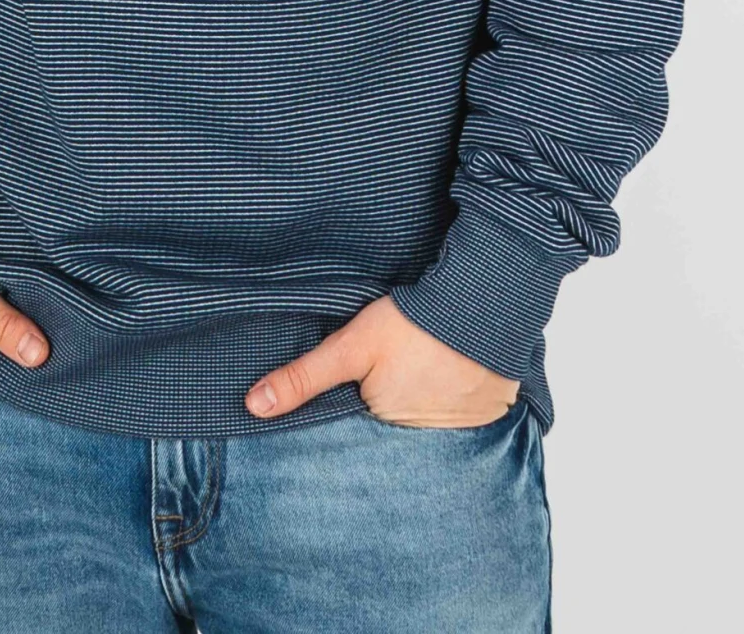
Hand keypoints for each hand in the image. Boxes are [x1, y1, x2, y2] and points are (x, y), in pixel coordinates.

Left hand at [243, 294, 519, 426]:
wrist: (482, 303)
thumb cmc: (411, 324)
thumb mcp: (349, 347)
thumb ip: (303, 378)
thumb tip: (253, 407)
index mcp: (387, 429)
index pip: (362, 426)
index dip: (357, 404)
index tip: (361, 384)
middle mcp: (426, 441)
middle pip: (395, 425)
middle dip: (391, 406)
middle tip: (398, 370)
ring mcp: (464, 430)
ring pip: (430, 420)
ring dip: (426, 401)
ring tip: (424, 367)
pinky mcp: (490, 413)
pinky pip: (465, 413)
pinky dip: (458, 397)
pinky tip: (453, 371)